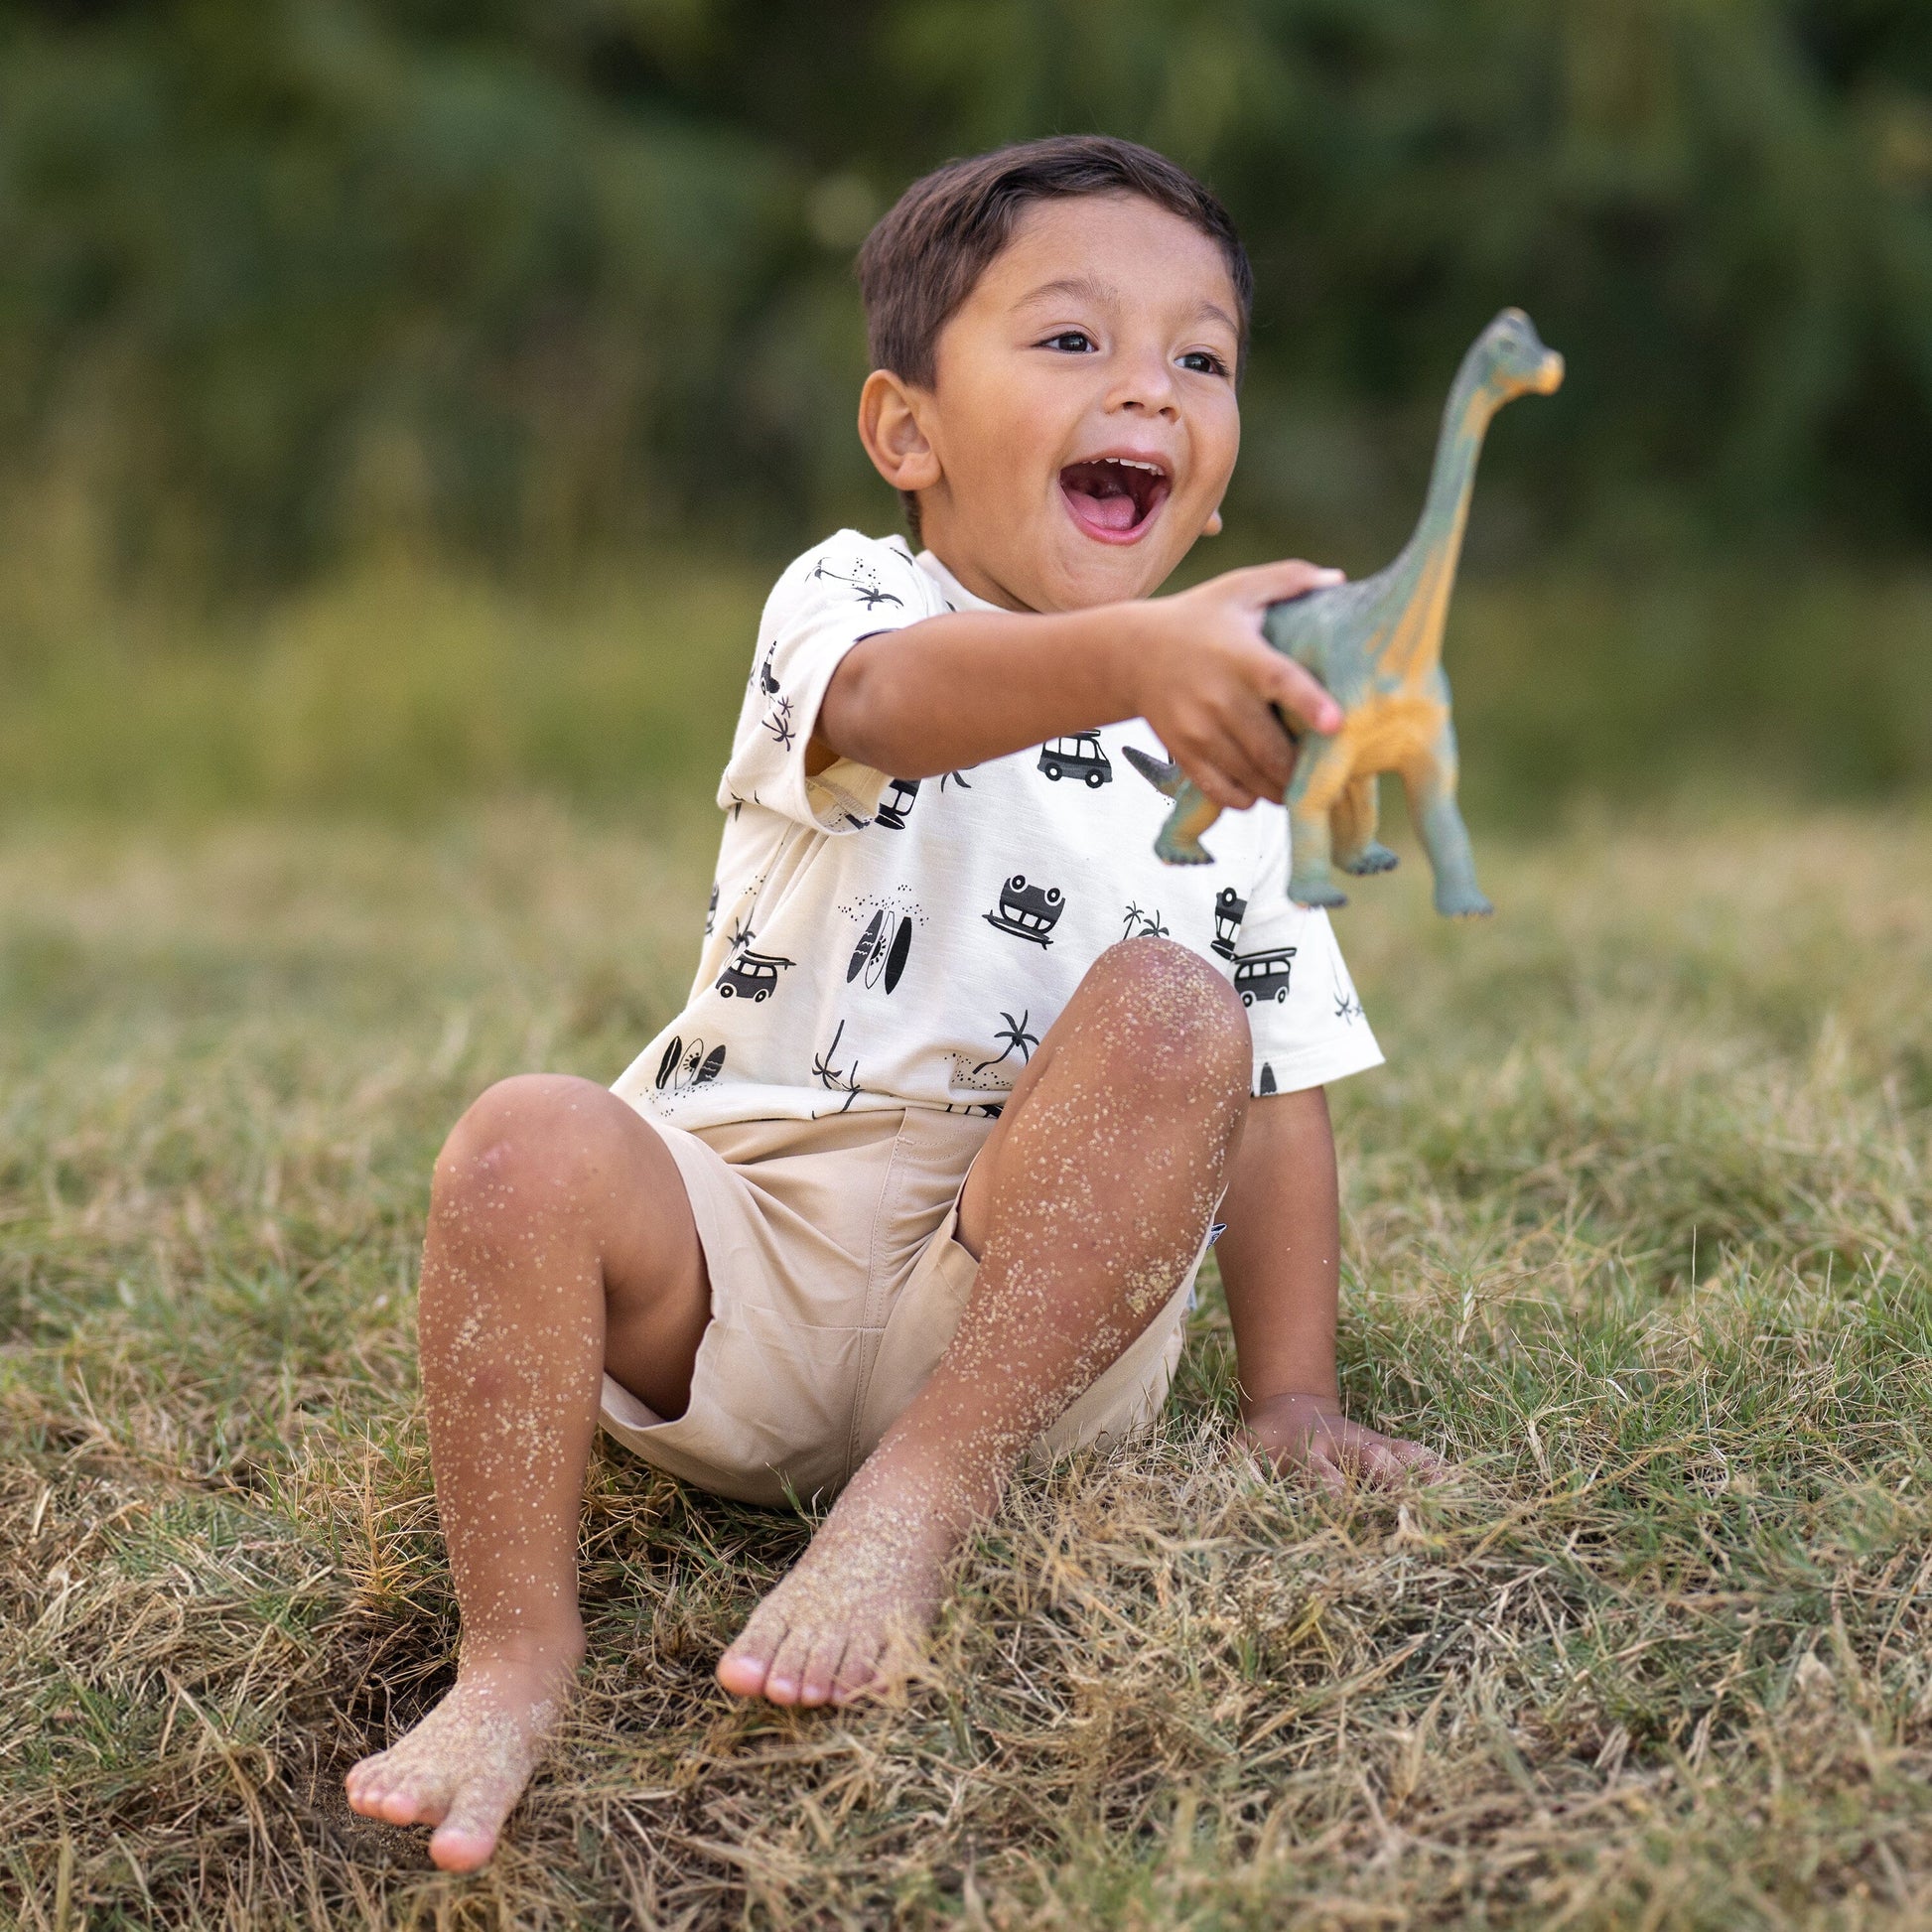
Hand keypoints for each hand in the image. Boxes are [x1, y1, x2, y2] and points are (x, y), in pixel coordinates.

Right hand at [1121, 560, 1346, 811]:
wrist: (1132, 653)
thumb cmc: (1199, 618)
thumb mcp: (1239, 589)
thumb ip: (1289, 579)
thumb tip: (1339, 580)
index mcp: (1241, 655)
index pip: (1280, 681)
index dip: (1309, 704)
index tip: (1336, 724)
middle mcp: (1218, 696)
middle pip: (1271, 749)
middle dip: (1306, 768)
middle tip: (1331, 772)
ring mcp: (1198, 730)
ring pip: (1252, 777)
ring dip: (1283, 788)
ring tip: (1302, 784)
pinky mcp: (1183, 753)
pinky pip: (1223, 792)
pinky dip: (1248, 799)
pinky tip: (1261, 788)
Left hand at [1238, 1390, 1449, 1493]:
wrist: (1292, 1407)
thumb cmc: (1264, 1441)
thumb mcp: (1241, 1450)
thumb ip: (1232, 1470)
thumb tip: (1211, 1501)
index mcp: (1307, 1451)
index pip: (1318, 1472)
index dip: (1326, 1486)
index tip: (1336, 1500)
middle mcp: (1344, 1446)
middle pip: (1369, 1458)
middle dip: (1385, 1475)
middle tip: (1402, 1494)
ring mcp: (1370, 1444)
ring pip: (1399, 1456)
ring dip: (1420, 1474)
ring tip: (1447, 1495)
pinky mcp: (1388, 1447)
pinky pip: (1417, 1455)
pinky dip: (1438, 1469)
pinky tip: (1460, 1487)